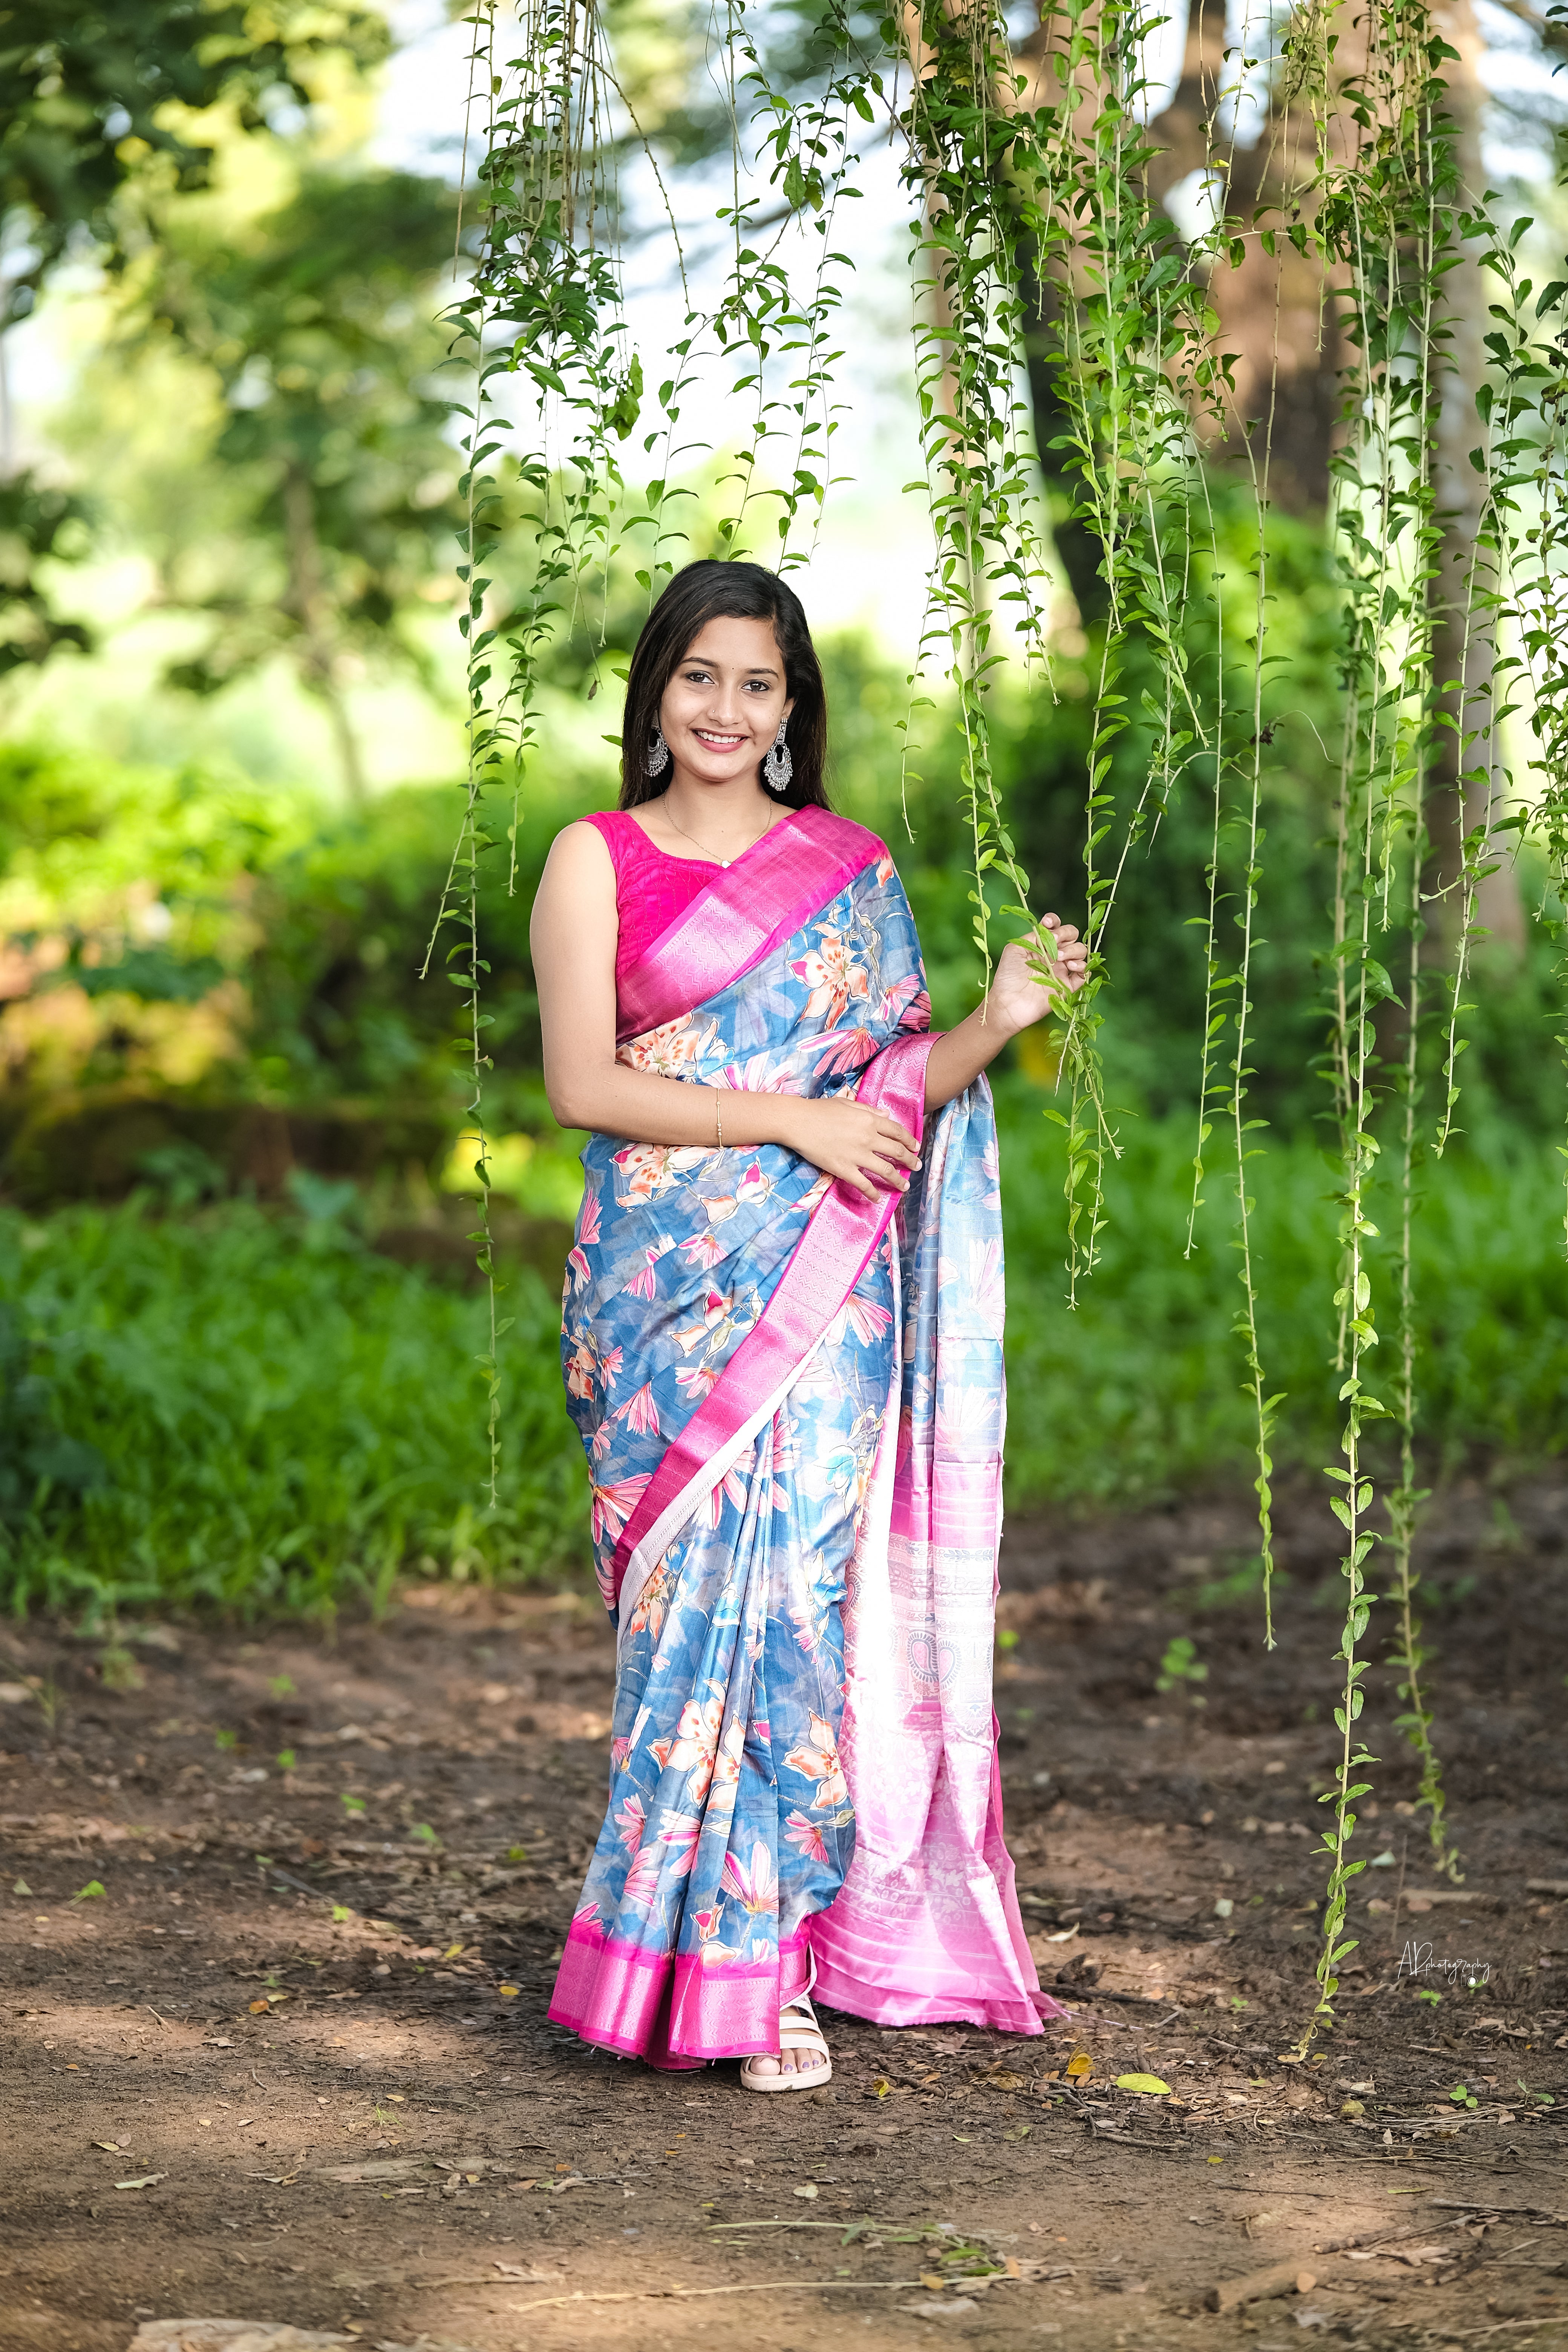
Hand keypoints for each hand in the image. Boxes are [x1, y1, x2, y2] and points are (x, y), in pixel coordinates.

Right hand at [775, 1095, 922, 1200]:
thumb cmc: (820, 1110)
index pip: (897, 1132)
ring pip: (885, 1170)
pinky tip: (877, 1198)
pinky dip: (872, 1193)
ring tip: (904, 1186)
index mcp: (869, 1120)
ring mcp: (856, 1155)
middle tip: (916, 1167)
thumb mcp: (848, 1104)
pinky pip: (863, 1184)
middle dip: (910, 1161)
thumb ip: (869, 1110)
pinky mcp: (843, 1169)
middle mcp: (867, 1138)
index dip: (909, 1140)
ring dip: (898, 1180)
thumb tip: (886, 1114)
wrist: (797, 1122)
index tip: (915, 1147)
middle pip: (896, 1152)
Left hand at [987, 920, 1088, 1032]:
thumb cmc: (1007, 976)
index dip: (1055, 921)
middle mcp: (1054, 955)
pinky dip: (1083, 967)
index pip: (1055, 927)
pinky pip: (1084, 973)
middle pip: (1072, 936)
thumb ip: (1033, 936)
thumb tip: (1050, 931)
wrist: (1008, 1003)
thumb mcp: (1015, 949)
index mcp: (1041, 944)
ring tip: (1061, 958)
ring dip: (1074, 950)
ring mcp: (1062, 970)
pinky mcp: (1068, 986)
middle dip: (1067, 934)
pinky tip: (1071, 967)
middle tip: (1055, 943)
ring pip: (1081, 951)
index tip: (1047, 923)